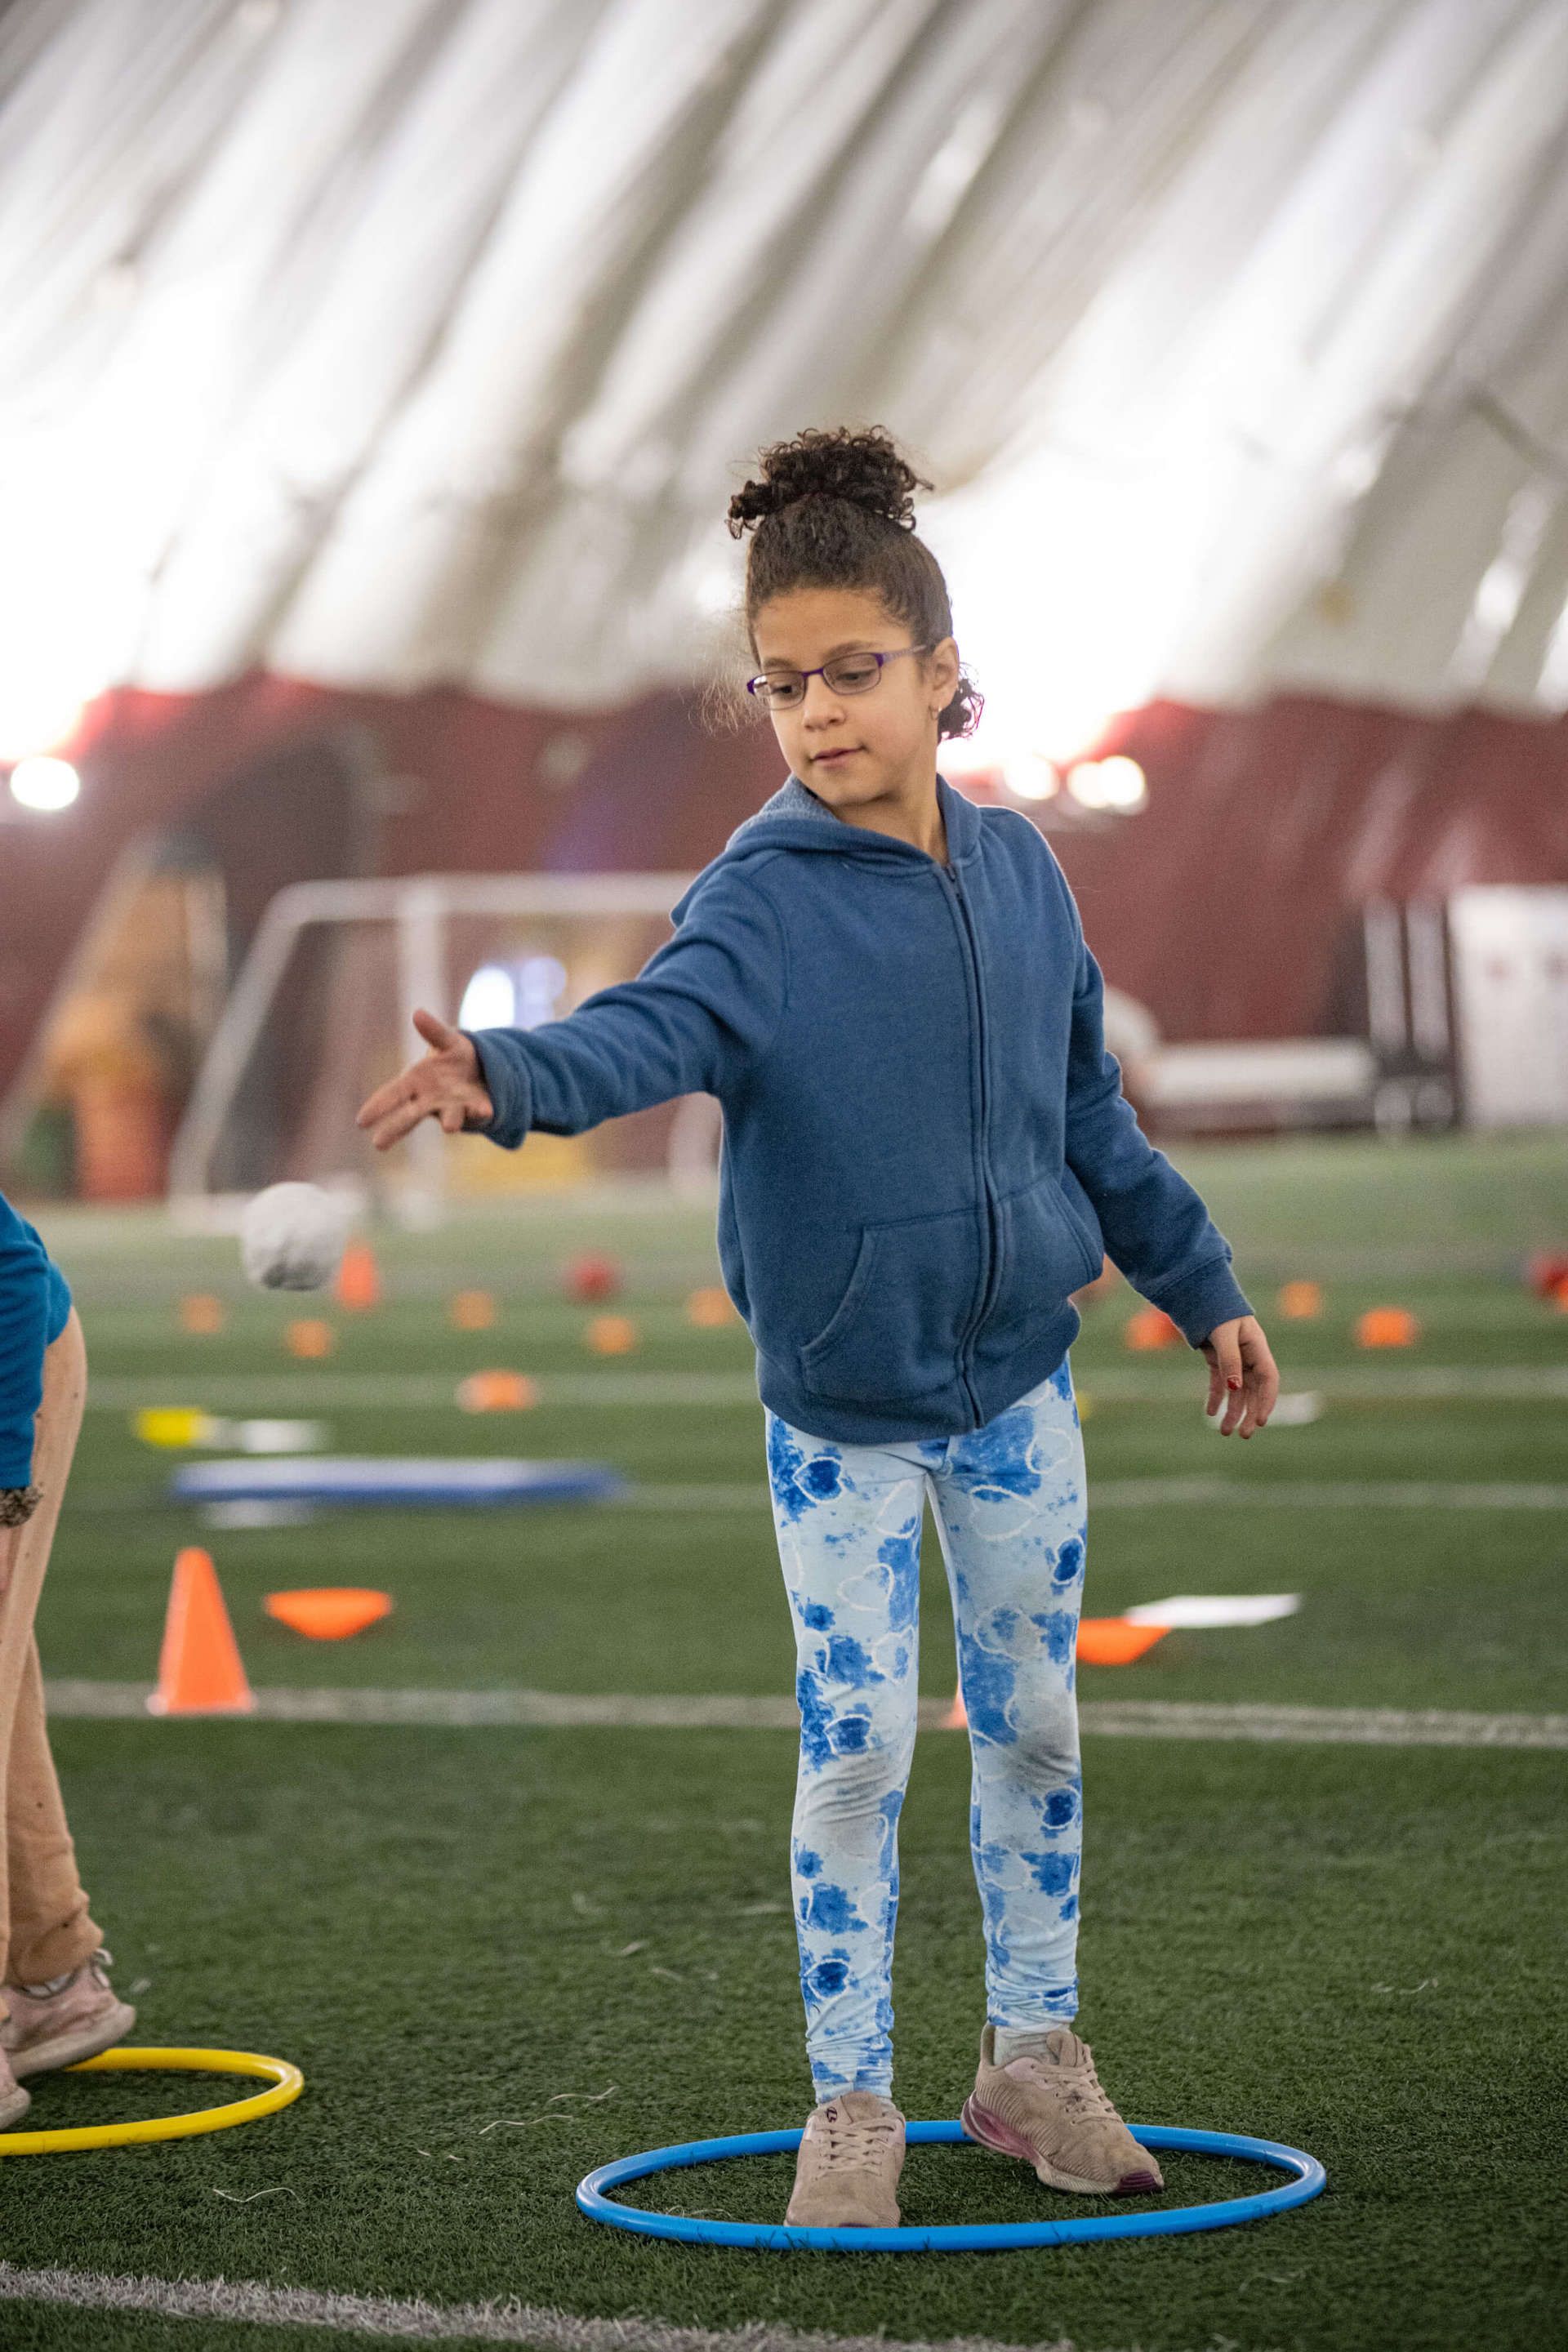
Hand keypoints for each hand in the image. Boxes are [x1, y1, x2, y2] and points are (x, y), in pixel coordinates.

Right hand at [355, 1009, 493, 1151]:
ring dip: (450, 1120)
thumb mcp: (447, 1042)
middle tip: (377, 1145)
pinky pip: (477, 1112)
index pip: (393, 1094)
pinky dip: (479, 1112)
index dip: (377, 1106)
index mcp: (416, 1081)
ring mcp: (453, 1107)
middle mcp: (431, 1099)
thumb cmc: (455, 1059)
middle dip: (395, 1128)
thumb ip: (434, 1031)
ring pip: (448, 1117)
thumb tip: (418, 1013)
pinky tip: (484, 1111)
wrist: (485, 1072)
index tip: (360, 1121)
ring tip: (449, 1127)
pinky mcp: (475, 1110)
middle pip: (410, 1115)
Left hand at [1199, 1315, 1277, 1436]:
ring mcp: (1235, 1360)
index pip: (1268, 1380)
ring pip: (1237, 1391)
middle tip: (1243, 1435)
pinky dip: (1216, 1398)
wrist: (1200, 1296)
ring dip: (1232, 1411)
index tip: (1260, 1420)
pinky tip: (1210, 1413)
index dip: (1266, 1401)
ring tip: (1224, 1432)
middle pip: (1254, 1390)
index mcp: (1258, 1348)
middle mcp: (1249, 1357)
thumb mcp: (1224, 1334)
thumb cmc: (1217, 1311)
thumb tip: (1235, 1388)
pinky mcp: (1219, 1361)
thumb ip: (1230, 1360)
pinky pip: (1220, 1384)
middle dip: (1249, 1413)